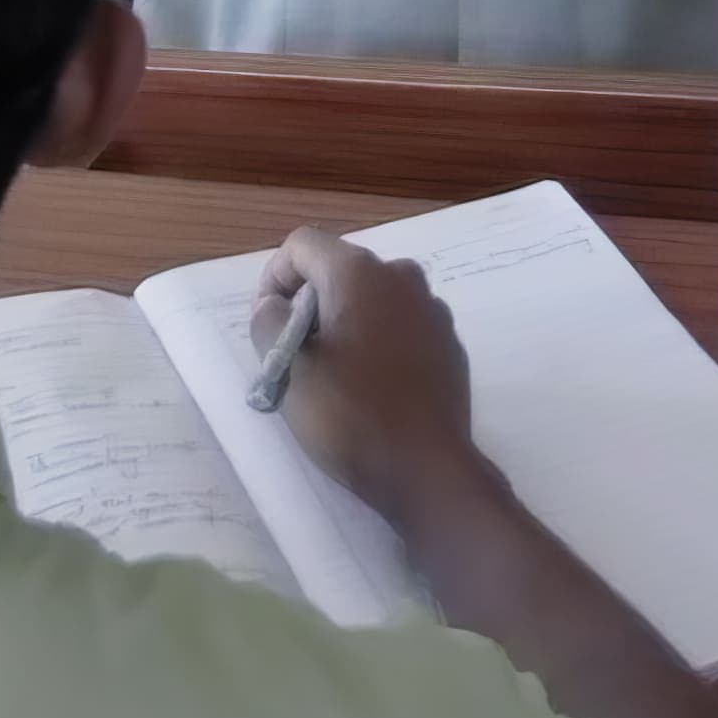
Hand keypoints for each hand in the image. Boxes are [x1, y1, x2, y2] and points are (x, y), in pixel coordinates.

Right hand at [247, 230, 475, 522]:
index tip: (268, 327)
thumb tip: (273, 305)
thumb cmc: (352, 417)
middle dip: (310, 305)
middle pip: (339, 270)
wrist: (428, 471)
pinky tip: (374, 388)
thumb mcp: (291, 373)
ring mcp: (432, 310)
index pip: (301, 246)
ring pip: (373, 299)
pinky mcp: (449, 345)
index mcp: (359, 273)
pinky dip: (380, 342)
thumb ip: (269, 325)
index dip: (274, 279)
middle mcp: (401, 277)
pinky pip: (402, 326)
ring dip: (346, 323)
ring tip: (334, 376)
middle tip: (295, 357)